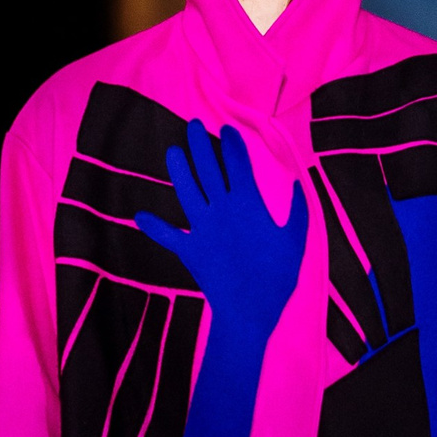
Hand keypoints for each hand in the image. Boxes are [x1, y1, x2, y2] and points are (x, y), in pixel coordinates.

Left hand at [136, 121, 309, 331]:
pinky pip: (167, 236)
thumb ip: (296, 210)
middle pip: (207, 168)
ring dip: (178, 169)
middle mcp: (221, 208)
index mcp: (249, 203)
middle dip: (201, 144)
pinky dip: (153, 227)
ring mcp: (201, 228)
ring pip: (186, 191)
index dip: (232, 143)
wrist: (249, 310)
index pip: (238, 163)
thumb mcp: (295, 241)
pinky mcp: (188, 249)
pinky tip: (139, 216)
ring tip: (172, 151)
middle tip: (194, 125)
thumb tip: (296, 184)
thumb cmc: (277, 276)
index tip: (228, 129)